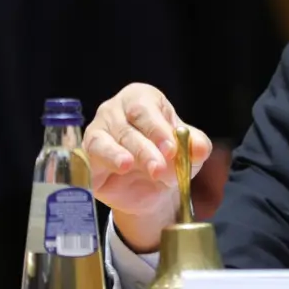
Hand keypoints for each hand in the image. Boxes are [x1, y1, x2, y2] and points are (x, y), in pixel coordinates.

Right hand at [83, 83, 212, 249]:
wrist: (150, 189)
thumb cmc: (168, 158)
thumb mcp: (188, 151)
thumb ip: (195, 146)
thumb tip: (200, 148)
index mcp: (142, 98)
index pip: (146, 107)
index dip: (159, 128)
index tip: (172, 148)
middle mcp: (116, 109)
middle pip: (130, 124)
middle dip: (149, 147)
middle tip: (163, 166)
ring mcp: (98, 130)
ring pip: (112, 140)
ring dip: (135, 156)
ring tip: (152, 170)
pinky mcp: (88, 153)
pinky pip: (96, 154)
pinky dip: (111, 159)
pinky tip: (124, 166)